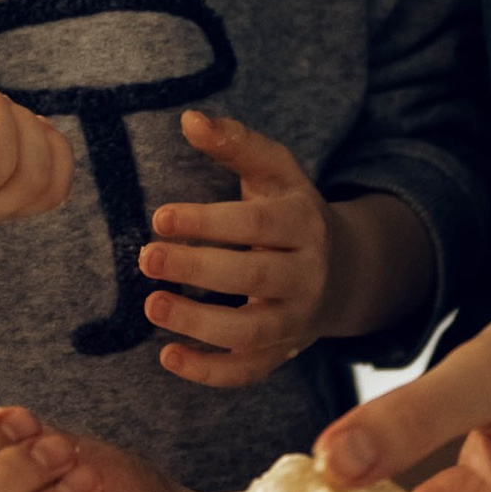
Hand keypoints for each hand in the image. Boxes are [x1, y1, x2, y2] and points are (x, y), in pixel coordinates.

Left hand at [138, 111, 336, 385]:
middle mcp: (306, 275)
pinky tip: (168, 357)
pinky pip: (248, 372)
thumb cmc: (291, 211)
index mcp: (304, 224)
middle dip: (197, 269)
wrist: (346, 270)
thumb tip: (189, 119)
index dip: (209, 222)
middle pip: (253, 277)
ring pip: (250, 333)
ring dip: (198, 324)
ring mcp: (295, 320)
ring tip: (151, 305)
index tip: (159, 217)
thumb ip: (236, 144)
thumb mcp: (276, 172)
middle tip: (144, 258)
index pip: (257, 224)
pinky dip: (209, 372)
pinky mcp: (280, 354)